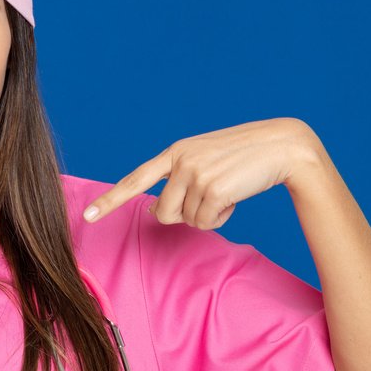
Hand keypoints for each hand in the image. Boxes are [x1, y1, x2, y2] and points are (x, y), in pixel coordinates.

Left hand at [82, 117, 318, 229]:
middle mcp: (181, 161)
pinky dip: (222, 217)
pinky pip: (206, 223)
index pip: (136, 178)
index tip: (88, 216)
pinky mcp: (213, 189)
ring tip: (227, 192)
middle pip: (163, 212)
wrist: (282, 147)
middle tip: (211, 197)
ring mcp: (196, 174)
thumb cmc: (244, 157)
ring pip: (186, 220)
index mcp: (176, 151)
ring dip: (206, 216)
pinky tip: (236, 196)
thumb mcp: (206, 161)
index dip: (111, 200)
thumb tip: (158, 211)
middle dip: (185, 215)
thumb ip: (179, 180)